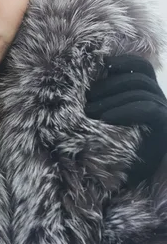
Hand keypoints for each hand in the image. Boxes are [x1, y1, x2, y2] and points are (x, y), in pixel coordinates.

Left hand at [84, 55, 166, 187]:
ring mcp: (165, 112)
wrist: (125, 182)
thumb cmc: (113, 152)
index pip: (141, 67)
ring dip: (111, 100)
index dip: (123, 62)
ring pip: (140, 92)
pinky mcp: (165, 126)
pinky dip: (125, 111)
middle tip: (84, 103)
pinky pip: (148, 109)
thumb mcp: (105, 122)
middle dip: (107, 87)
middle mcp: (160, 100)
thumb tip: (87, 80)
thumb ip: (104, 100)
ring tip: (89, 113)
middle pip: (137, 79)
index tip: (101, 64)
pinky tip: (106, 120)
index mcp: (147, 94)